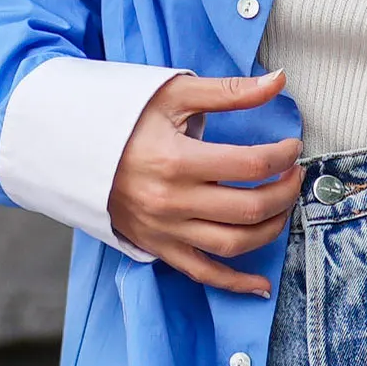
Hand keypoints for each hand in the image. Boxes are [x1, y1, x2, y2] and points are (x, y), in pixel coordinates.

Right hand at [111, 69, 301, 293]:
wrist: (72, 148)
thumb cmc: (124, 117)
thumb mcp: (174, 94)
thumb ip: (230, 91)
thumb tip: (278, 81)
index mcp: (177, 160)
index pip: (252, 165)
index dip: (283, 156)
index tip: (291, 148)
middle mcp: (172, 201)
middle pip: (250, 208)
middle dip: (284, 192)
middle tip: (293, 175)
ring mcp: (165, 229)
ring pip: (234, 244)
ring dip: (270, 229)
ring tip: (282, 209)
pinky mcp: (158, 247)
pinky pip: (203, 274)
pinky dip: (235, 283)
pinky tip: (261, 284)